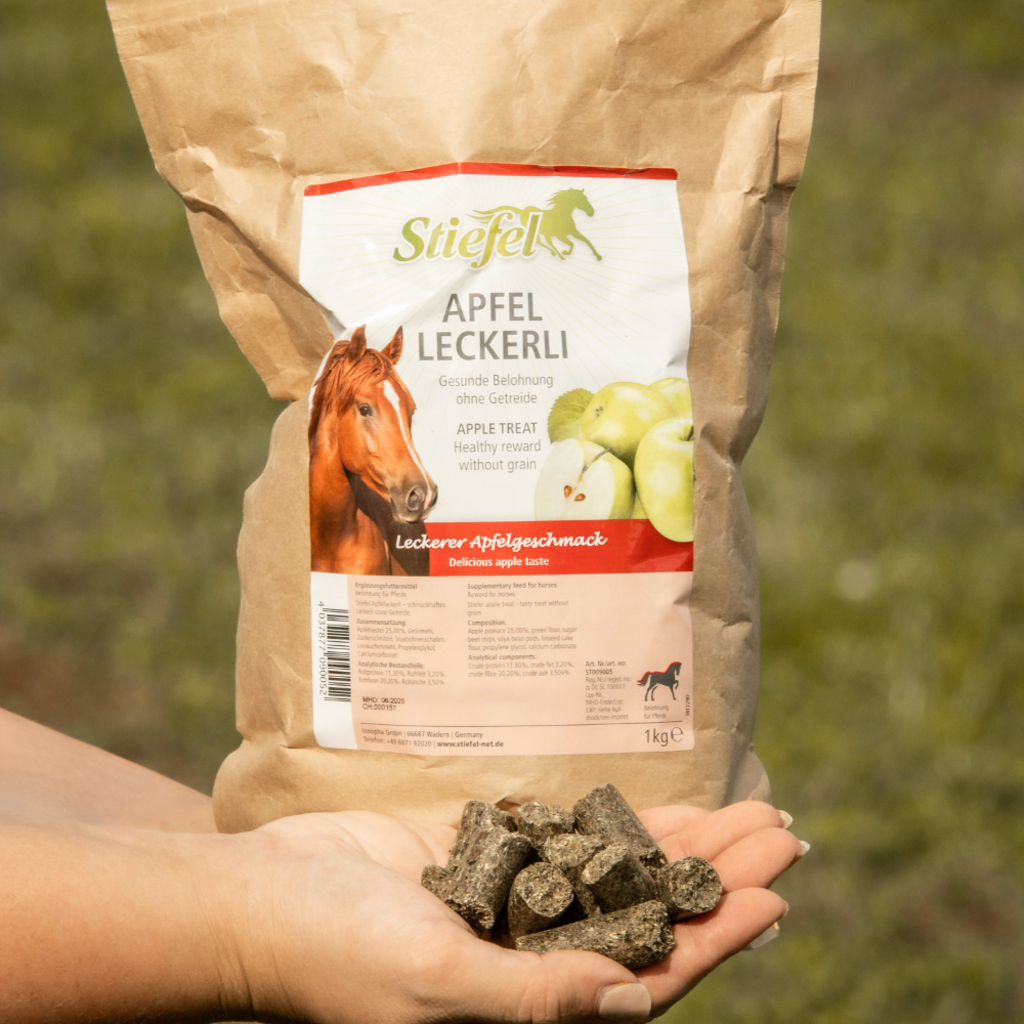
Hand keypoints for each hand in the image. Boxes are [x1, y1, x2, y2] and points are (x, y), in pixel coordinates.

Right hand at [220, 800, 803, 1022]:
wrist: (264, 899)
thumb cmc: (335, 957)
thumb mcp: (438, 988)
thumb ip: (536, 1001)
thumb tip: (638, 998)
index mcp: (533, 1008)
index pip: (651, 976)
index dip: (718, 939)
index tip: (774, 894)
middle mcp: (534, 959)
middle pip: (651, 918)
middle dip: (719, 877)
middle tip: (781, 830)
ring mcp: (513, 904)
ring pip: (619, 874)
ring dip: (680, 844)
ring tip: (742, 808)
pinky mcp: (484, 857)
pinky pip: (564, 836)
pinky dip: (610, 820)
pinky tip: (654, 801)